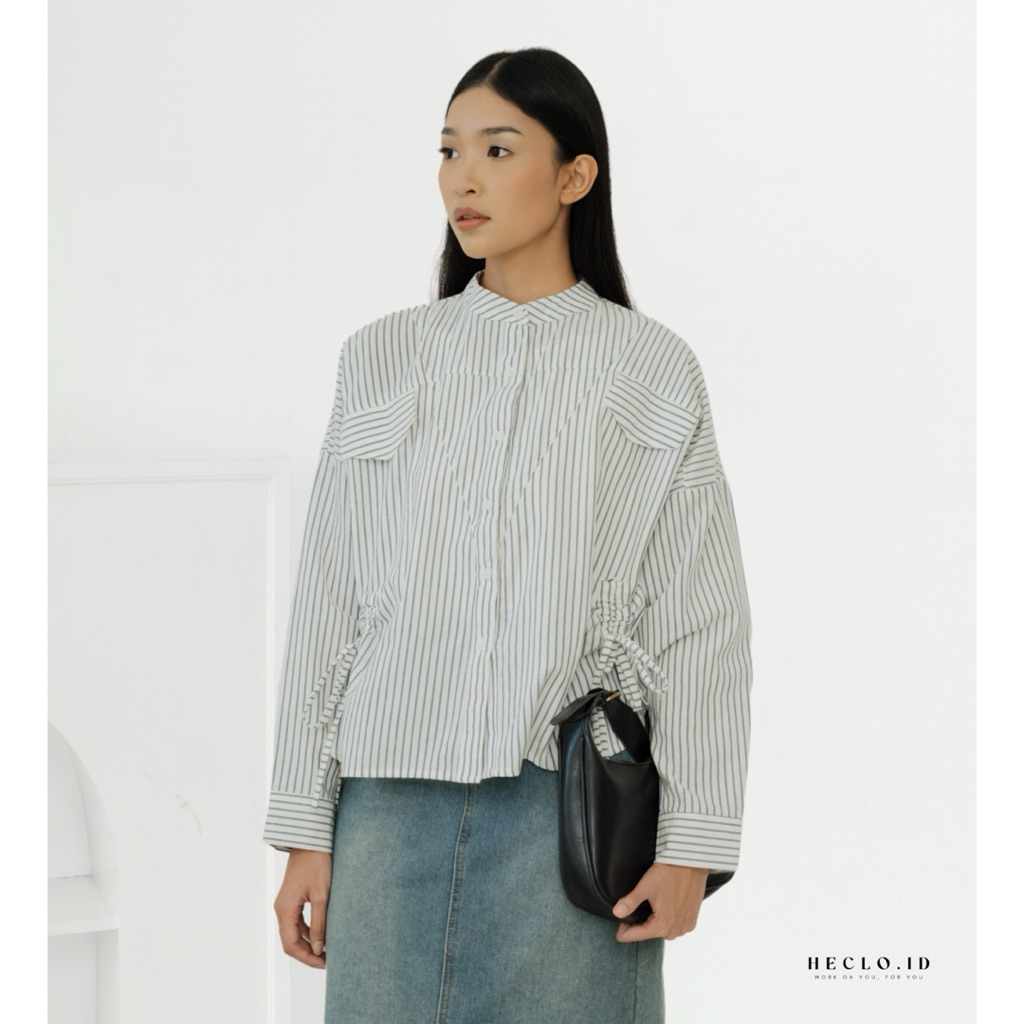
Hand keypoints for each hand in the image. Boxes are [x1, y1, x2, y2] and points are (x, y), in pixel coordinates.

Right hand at [273, 848, 332, 967]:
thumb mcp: (322, 895)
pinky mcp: (292, 898)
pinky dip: (308, 931)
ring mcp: (285, 903)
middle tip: (327, 961)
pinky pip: (297, 921)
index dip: (306, 958)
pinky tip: (322, 935)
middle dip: (307, 954)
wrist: (310, 839)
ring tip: (327, 950)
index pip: (290, 945)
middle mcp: (281, 909)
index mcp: (284, 909)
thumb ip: (319, 923)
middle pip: (290, 941)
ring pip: (293, 932)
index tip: (323, 964)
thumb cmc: (317, 863)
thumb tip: (319, 948)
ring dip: (308, 943)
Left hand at [611, 862, 710, 941]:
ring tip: (648, 907)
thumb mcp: (646, 886)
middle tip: (631, 911)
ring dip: (654, 922)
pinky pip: (675, 925)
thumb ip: (630, 902)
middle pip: (649, 932)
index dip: (624, 930)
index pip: (636, 935)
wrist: (691, 863)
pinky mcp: (692, 920)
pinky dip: (667, 919)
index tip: (618, 925)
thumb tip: (616, 913)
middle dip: (639, 924)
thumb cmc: (668, 872)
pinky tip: (663, 907)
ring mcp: (685, 926)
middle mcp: (675, 931)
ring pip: (662, 929)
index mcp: (662, 926)